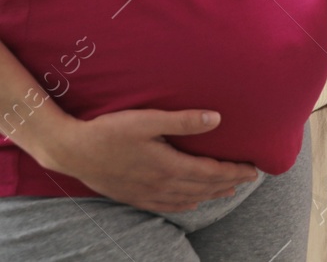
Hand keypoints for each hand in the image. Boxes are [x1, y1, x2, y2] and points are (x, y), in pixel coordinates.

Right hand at [33, 108, 257, 211]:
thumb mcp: (148, 120)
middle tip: (249, 179)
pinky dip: (183, 204)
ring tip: (228, 190)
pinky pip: (165, 206)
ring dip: (210, 194)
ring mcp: (145, 193)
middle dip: (229, 183)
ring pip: (187, 198)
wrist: (72, 150)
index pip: (210, 172)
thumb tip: (217, 119)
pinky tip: (191, 203)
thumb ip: (183, 121)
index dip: (234, 171)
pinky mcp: (132, 196)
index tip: (254, 170)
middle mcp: (160, 184)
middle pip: (203, 187)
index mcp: (168, 166)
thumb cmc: (110, 131)